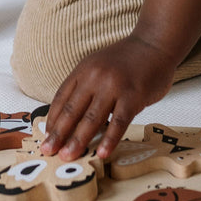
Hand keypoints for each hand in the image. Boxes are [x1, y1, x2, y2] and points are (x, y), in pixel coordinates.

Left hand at [40, 35, 175, 161]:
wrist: (154, 44)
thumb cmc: (127, 60)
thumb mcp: (98, 66)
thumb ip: (87, 88)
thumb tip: (72, 119)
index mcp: (83, 70)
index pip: (61, 98)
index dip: (52, 119)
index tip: (46, 136)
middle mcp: (94, 77)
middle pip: (72, 110)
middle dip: (59, 134)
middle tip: (49, 151)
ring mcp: (113, 86)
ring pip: (92, 118)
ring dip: (78, 140)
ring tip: (68, 156)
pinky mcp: (132, 96)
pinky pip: (118, 122)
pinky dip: (109, 140)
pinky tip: (102, 153)